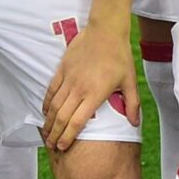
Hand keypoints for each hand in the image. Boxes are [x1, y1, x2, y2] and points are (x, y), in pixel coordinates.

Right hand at [41, 24, 138, 150]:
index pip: (77, 122)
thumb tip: (134, 123)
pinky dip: (46, 103)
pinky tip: (44, 112)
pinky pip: (51, 90)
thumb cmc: (119, 55)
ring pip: (53, 105)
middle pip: (61, 117)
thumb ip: (131, 104)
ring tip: (46, 134)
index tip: (63, 148)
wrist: (105, 30)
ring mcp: (68, 79)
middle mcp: (79, 89)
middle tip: (51, 147)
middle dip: (54, 135)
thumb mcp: (129, 81)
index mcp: (95, 95)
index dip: (68, 137)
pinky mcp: (62, 69)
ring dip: (48, 122)